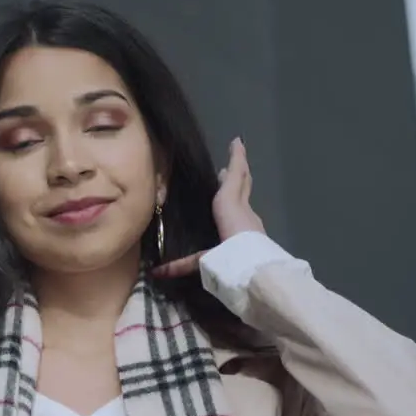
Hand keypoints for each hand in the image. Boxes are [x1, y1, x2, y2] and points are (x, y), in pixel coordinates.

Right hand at [152, 137, 265, 277]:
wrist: (259, 273)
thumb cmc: (233, 255)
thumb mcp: (206, 259)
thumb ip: (184, 265)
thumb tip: (156, 273)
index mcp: (230, 206)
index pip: (235, 176)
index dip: (236, 158)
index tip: (237, 141)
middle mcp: (244, 210)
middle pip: (244, 182)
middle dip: (239, 168)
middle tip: (234, 158)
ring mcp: (253, 222)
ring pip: (246, 197)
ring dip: (240, 186)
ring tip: (231, 182)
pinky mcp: (257, 234)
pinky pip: (247, 212)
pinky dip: (241, 205)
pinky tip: (237, 215)